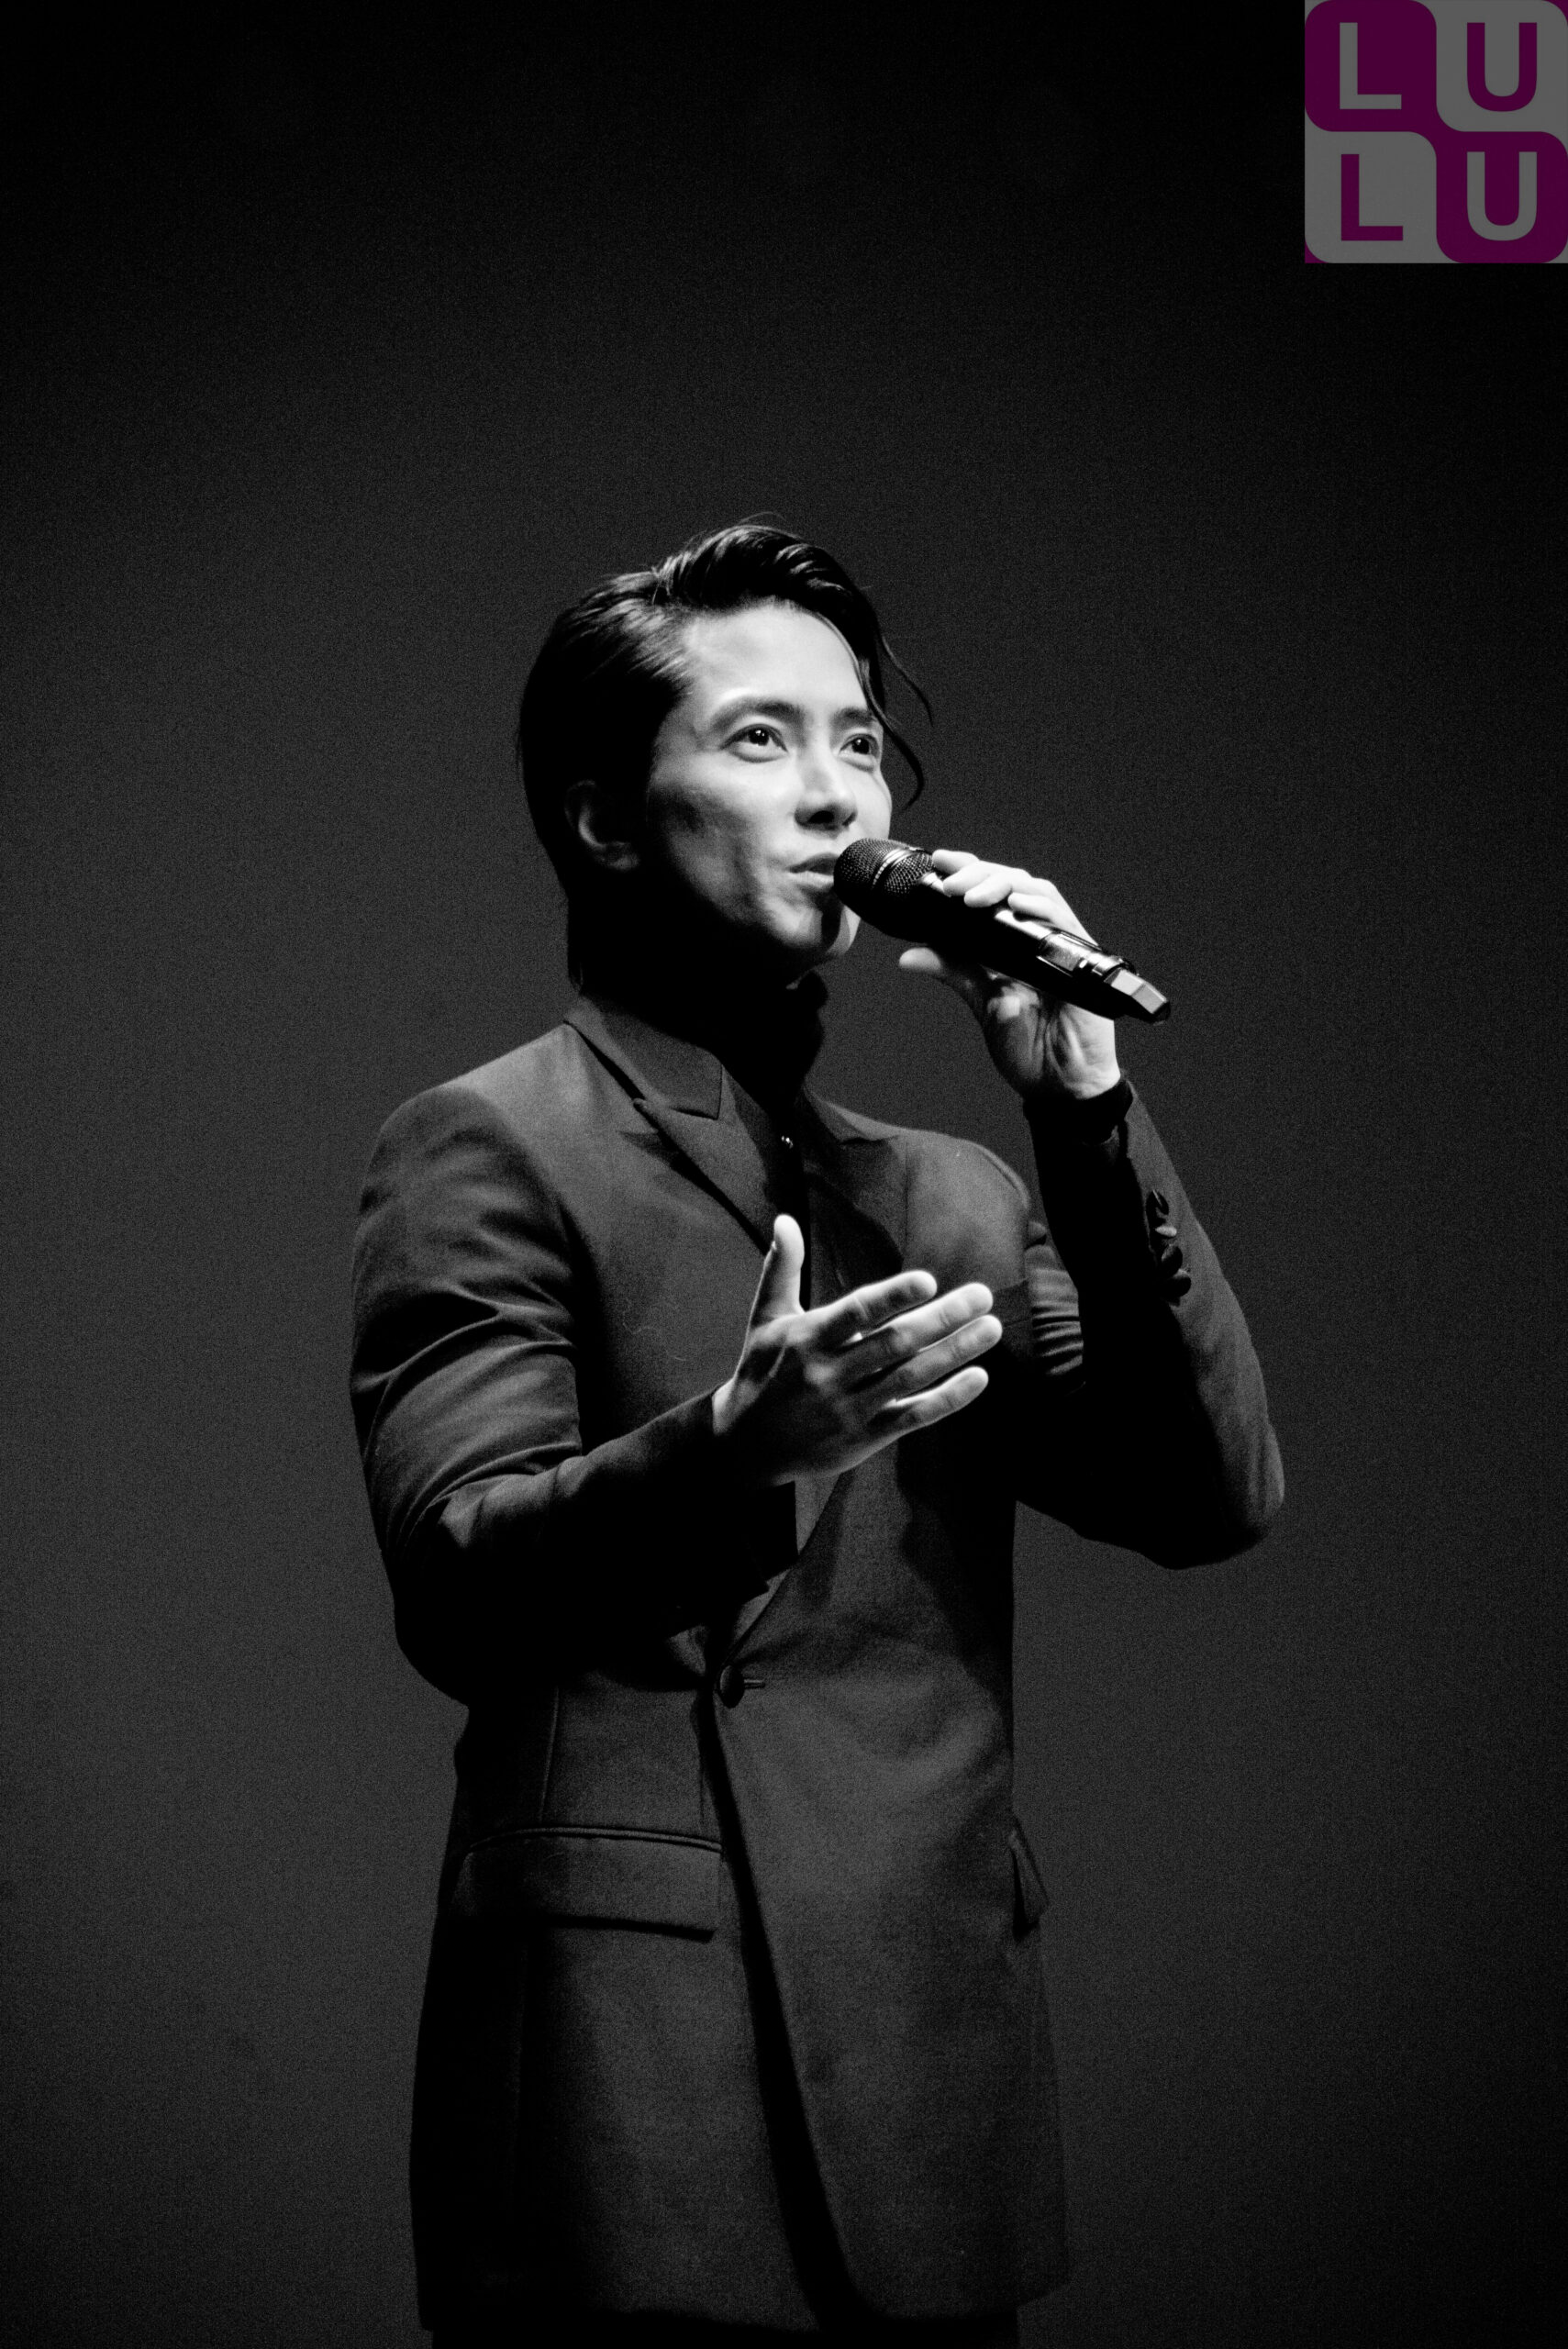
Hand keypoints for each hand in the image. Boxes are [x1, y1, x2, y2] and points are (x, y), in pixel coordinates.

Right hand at [712, 1215, 1000, 1484]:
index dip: (893, 1297)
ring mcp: (848, 1408)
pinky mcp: (864, 1437)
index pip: (856, 1313)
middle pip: (895, 1343)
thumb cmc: (761, 1371)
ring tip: (991, 1328)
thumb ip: (781, 1267)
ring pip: (911, 1378)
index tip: (929, 1282)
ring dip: (956, 1353)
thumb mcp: (765, 1318)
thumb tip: (786, 1219)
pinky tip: (978, 1378)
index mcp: (807, 1338)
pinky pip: (913, 1417)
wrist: (745, 1446)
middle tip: (983, 1295)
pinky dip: (948, 1399)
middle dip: (943, 1319)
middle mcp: (829, 1373)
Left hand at [897, 849, 1121, 1103]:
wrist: (1061, 1085)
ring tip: (970, 895)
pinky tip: (1016, 905)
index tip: (939, 862)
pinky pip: (1062, 923)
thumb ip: (954, 972)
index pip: (991, 893)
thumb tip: (909, 955)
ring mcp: (1060, 945)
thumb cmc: (1029, 1046)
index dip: (969, 871)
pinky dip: (1039, 909)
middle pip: (1012, 883)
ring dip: (1003, 885)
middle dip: (978, 874)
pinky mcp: (1081, 960)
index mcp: (1011, 943)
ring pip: (1036, 892)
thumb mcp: (982, 1002)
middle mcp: (1035, 937)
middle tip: (949, 881)